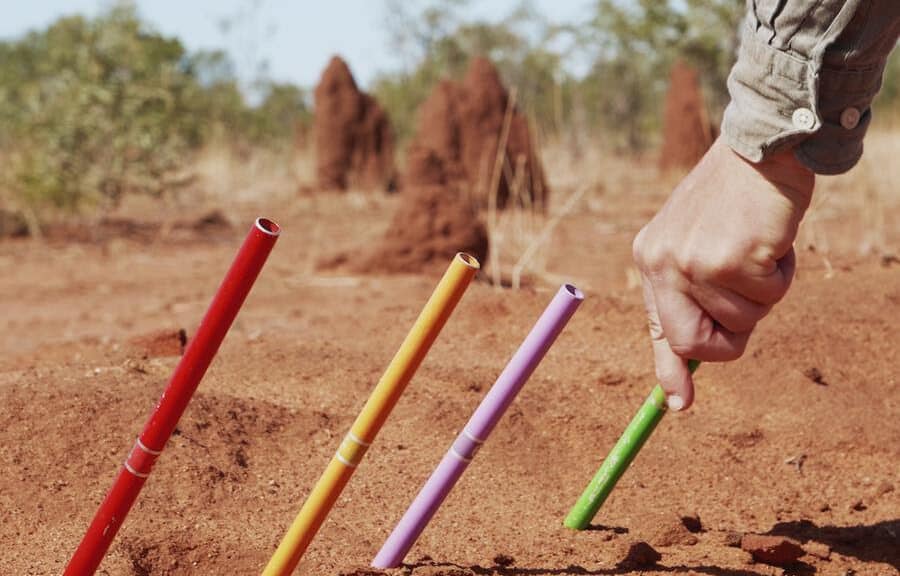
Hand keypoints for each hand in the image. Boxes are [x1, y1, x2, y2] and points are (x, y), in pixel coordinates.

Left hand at [633, 137, 814, 409]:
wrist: (762, 146)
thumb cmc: (734, 201)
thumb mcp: (700, 244)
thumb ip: (693, 296)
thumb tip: (693, 361)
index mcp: (651, 259)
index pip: (658, 327)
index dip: (670, 368)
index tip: (679, 404)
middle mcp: (664, 263)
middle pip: (694, 342)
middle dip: (729, 340)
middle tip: (748, 298)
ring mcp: (696, 262)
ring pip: (743, 320)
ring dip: (763, 292)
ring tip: (756, 246)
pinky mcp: (733, 258)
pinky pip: (770, 295)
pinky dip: (782, 272)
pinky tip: (771, 237)